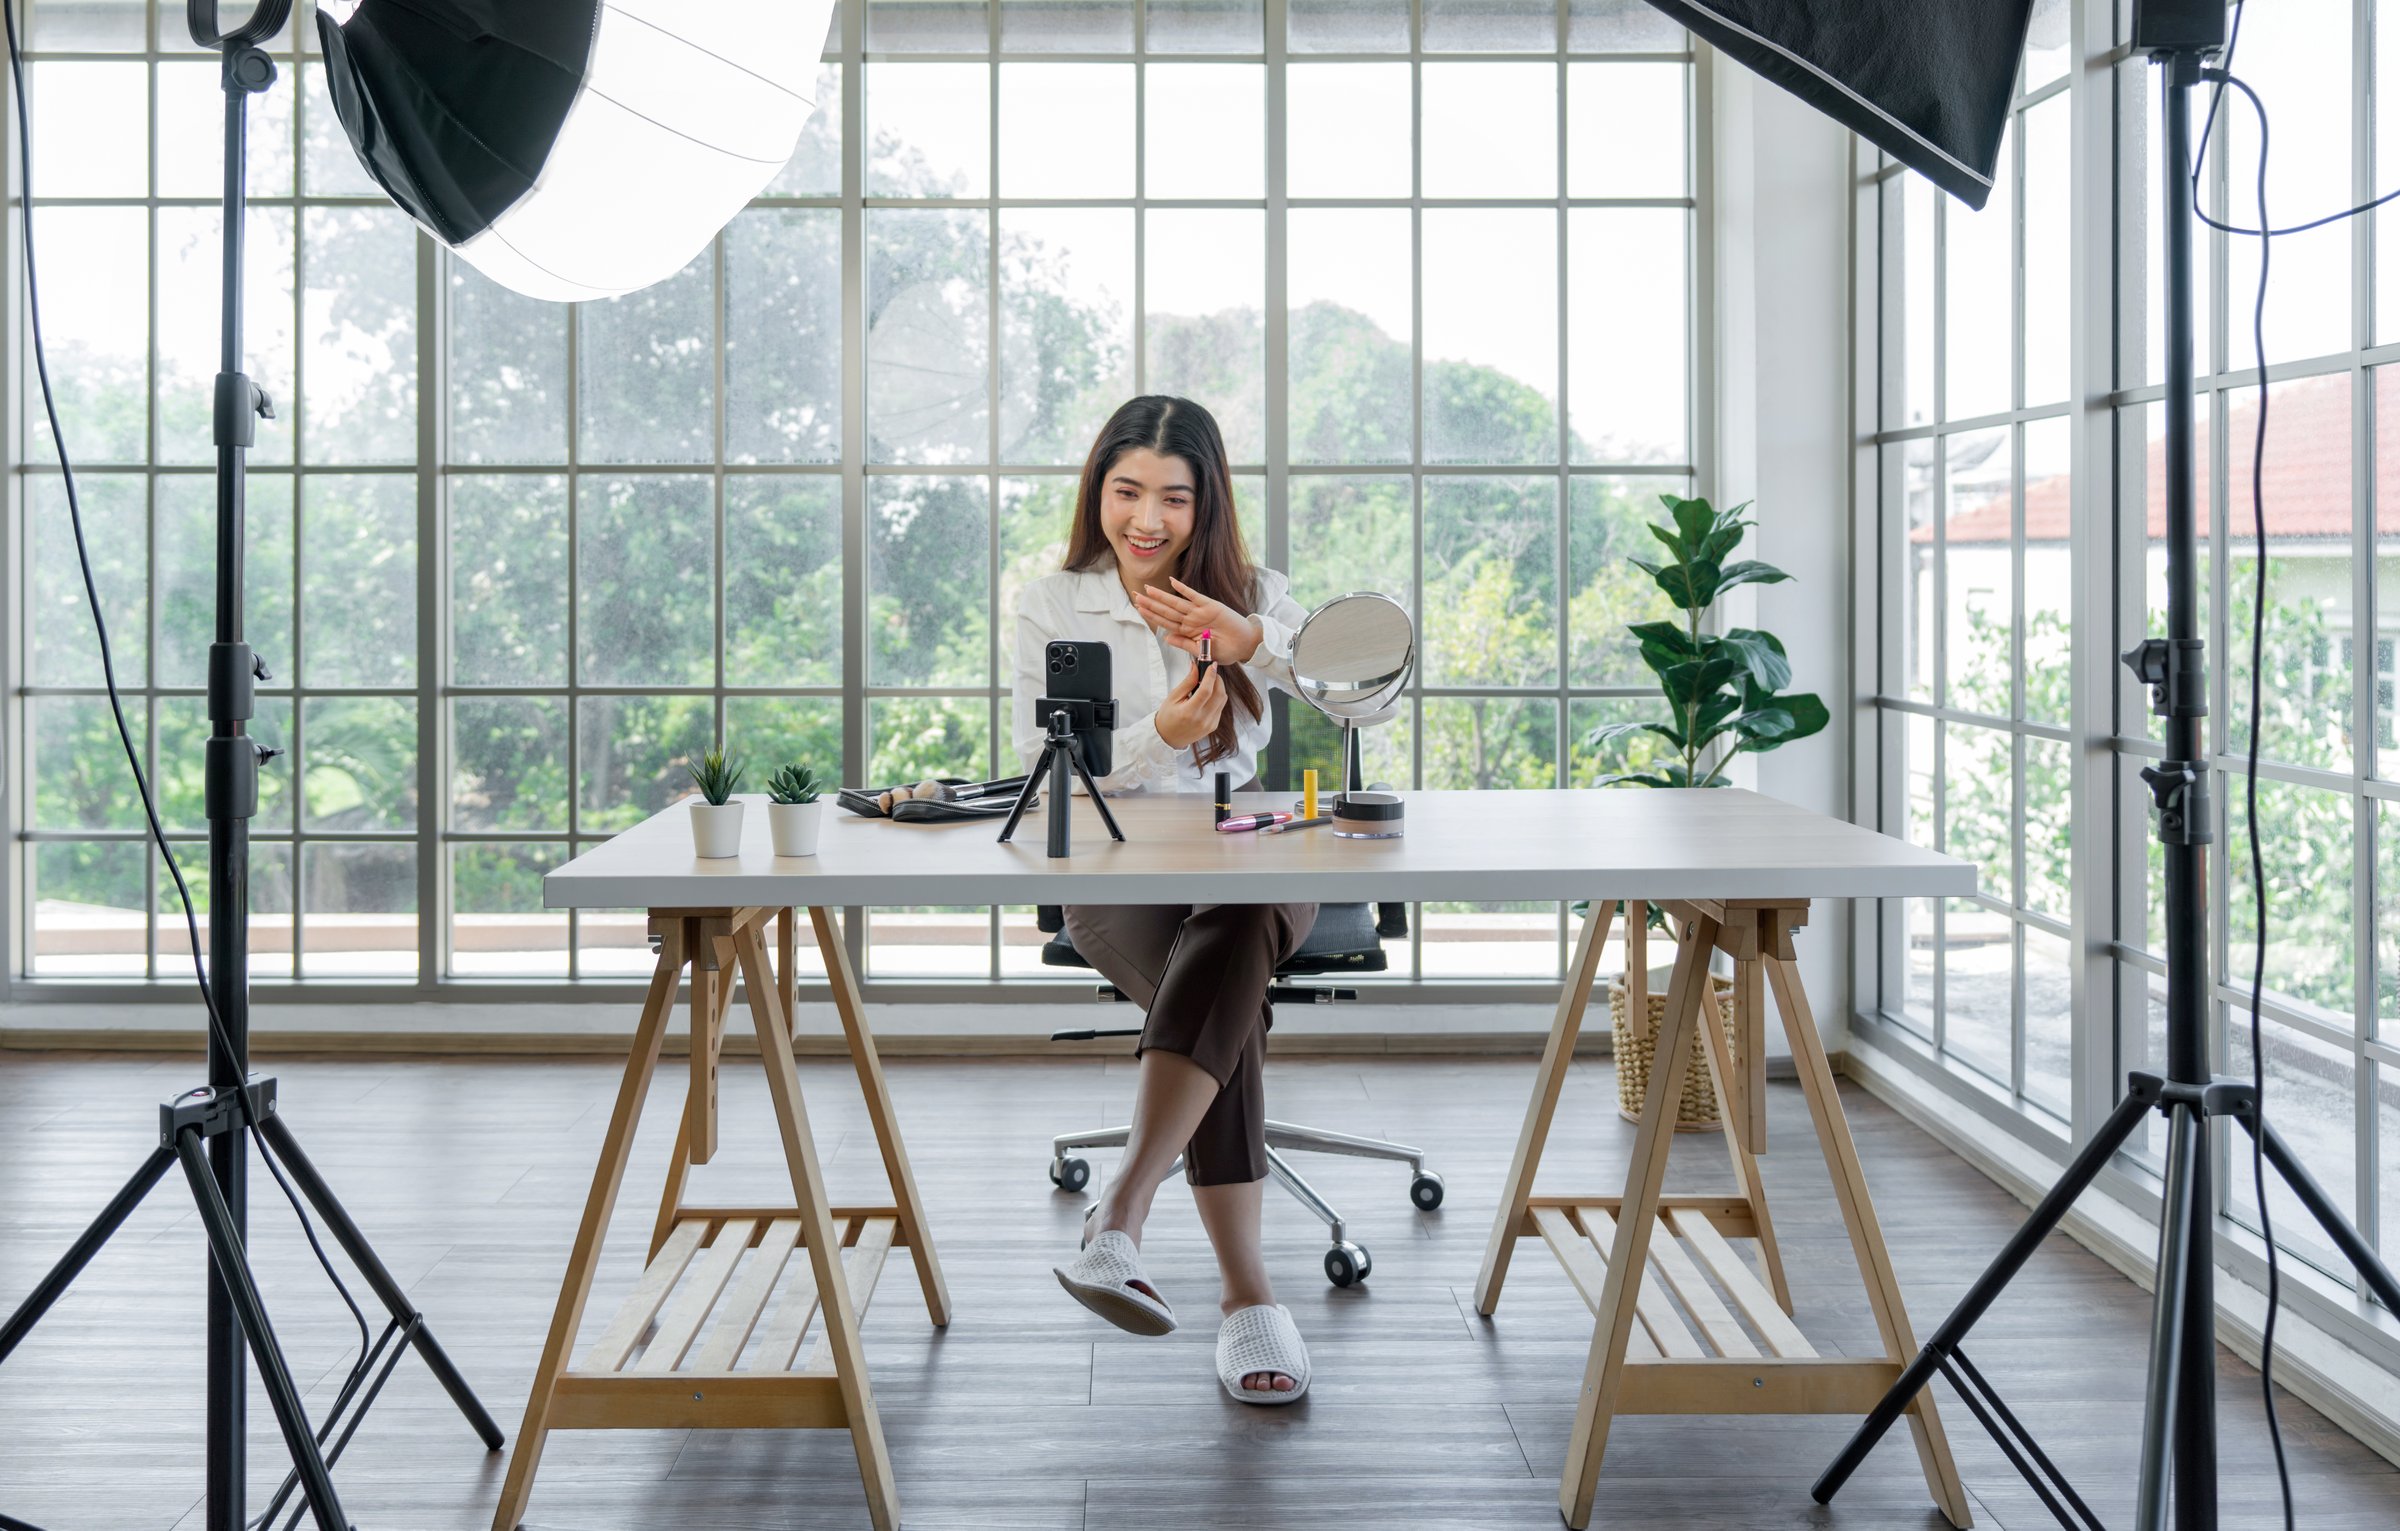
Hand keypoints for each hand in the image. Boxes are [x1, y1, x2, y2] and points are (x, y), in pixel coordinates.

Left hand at [1134, 577, 1261, 664]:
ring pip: (1176, 602)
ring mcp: (1200, 612)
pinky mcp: (1211, 605)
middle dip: (1150, 603)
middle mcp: (1191, 620)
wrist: (1246, 644)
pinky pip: (1195, 596)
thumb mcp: (1203, 652)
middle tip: (1135, 595)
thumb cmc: (1226, 650)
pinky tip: (1172, 582)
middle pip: (1166, 611)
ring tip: (1147, 589)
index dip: (1151, 615)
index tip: (1138, 608)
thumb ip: (1185, 644)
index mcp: (1188, 631)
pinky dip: (1184, 589)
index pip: (1165, 622)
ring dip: (1162, 596)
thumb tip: (1166, 638)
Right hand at [1153, 659, 1226, 750]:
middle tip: (1210, 673)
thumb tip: (1196, 667)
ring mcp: (1210, 724)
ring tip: (1208, 683)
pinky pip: (1221, 707)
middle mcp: (1202, 719)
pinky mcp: (1213, 726)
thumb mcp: (1173, 697)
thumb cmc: (1167, 717)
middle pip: (1219, 694)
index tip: (1212, 665)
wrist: (1168, 738)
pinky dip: (1217, 698)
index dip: (1211, 675)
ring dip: (1219, 688)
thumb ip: (1187, 682)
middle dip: (1217, 679)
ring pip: (1223, 700)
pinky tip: (1208, 695)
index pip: (1206, 690)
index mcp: (1189, 712)